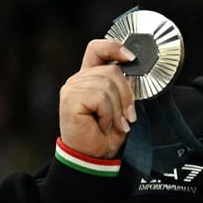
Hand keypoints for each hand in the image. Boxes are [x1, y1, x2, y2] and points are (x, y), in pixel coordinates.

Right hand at [57, 39, 139, 157]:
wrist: (94, 155)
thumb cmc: (108, 132)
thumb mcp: (120, 104)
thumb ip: (121, 85)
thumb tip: (133, 67)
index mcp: (90, 77)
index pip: (97, 49)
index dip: (114, 47)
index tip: (132, 58)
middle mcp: (78, 79)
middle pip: (112, 70)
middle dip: (126, 96)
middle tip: (126, 117)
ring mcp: (72, 88)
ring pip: (108, 84)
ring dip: (117, 109)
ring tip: (112, 123)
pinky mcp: (69, 98)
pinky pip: (101, 97)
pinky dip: (108, 114)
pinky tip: (102, 124)